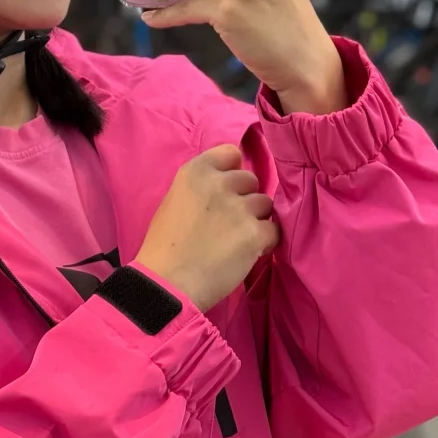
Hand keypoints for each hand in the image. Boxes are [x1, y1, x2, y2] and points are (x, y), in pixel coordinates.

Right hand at [136, 145, 277, 311]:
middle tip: (230, 221)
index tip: (227, 189)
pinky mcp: (255, 233)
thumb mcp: (175, 201)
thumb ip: (201, 188)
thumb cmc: (163, 247)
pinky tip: (248, 252)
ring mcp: (240, 208)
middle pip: (251, 180)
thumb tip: (226, 191)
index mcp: (196, 172)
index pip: (231, 153)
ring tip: (238, 239)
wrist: (167, 284)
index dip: (232, 171)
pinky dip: (265, 241)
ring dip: (256, 219)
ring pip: (265, 204)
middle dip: (245, 198)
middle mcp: (220, 183)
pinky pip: (274, 230)